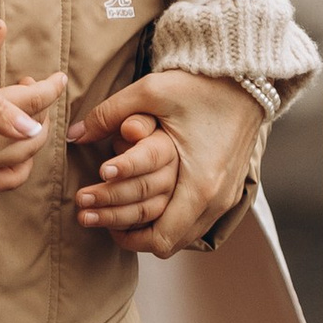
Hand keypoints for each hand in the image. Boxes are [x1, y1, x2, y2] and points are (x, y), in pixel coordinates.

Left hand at [68, 68, 267, 256]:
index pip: (159, 237)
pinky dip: (169, 221)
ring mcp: (225, 198)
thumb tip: (74, 133)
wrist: (249, 79)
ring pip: (182, 237)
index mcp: (198, 183)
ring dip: (148, 229)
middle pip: (166, 243)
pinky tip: (147, 206)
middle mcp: (215, 198)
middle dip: (126, 233)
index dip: (122, 231)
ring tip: (114, 216)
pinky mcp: (228, 191)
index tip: (97, 209)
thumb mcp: (151, 92)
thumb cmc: (200, 85)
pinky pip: (194, 223)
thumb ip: (109, 114)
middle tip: (92, 216)